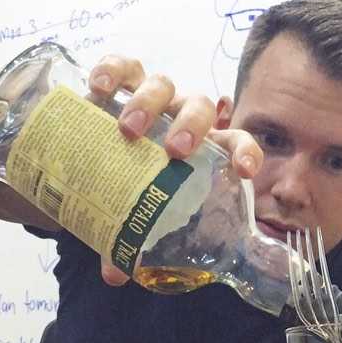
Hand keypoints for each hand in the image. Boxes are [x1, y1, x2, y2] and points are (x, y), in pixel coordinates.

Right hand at [87, 54, 261, 285]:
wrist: (96, 153)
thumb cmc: (131, 186)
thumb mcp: (136, 216)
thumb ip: (130, 243)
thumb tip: (114, 275)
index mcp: (203, 150)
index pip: (237, 143)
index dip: (245, 153)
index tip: (242, 172)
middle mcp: (182, 119)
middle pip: (200, 108)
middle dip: (191, 127)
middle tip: (174, 152)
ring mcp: (154, 98)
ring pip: (163, 85)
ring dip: (150, 104)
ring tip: (128, 131)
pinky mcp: (122, 82)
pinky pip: (123, 67)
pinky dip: (113, 72)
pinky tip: (100, 88)